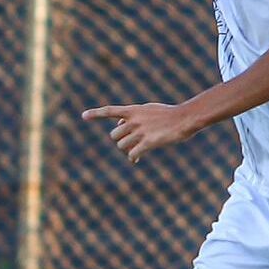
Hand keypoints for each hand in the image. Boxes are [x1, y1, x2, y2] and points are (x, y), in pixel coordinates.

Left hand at [82, 102, 196, 162]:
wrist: (184, 118)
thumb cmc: (168, 114)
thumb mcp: (148, 110)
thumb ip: (132, 115)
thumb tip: (119, 124)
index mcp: (133, 110)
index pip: (110, 111)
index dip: (96, 113)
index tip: (83, 116)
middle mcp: (134, 120)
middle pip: (115, 135)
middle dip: (120, 141)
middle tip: (129, 144)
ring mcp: (141, 131)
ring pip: (122, 146)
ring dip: (127, 150)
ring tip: (135, 150)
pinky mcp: (148, 142)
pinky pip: (132, 154)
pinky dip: (133, 158)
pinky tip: (136, 159)